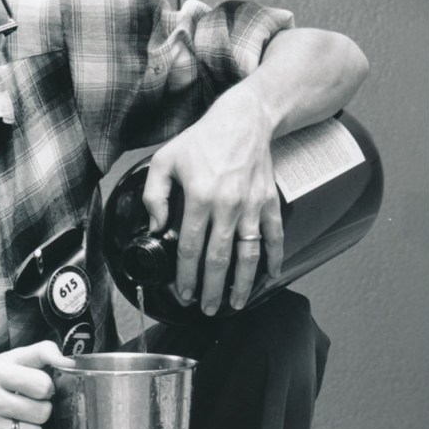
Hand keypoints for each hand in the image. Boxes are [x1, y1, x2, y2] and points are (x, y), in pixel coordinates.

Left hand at [143, 90, 283, 314]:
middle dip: (212, 290)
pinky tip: (270, 277)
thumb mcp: (165, 161)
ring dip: (243, 284)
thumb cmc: (203, 140)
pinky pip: (275, 237)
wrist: (244, 119)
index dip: (186, 276)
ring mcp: (253, 206)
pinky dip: (274, 259)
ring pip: (249, 255)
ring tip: (236, 303)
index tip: (183, 293)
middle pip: (219, 260)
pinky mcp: (270, 203)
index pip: (190, 249)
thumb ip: (154, 196)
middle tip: (207, 309)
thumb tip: (155, 227)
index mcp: (200, 198)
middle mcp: (228, 206)